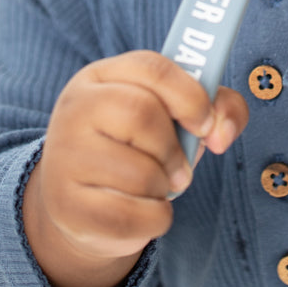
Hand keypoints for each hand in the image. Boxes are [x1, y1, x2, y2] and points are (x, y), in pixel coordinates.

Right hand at [22, 51, 247, 286]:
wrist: (80, 204)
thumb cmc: (137, 149)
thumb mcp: (171, 117)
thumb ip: (215, 107)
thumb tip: (222, 132)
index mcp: (101, 76)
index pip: (151, 68)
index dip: (190, 95)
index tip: (206, 124)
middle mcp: (75, 109)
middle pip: (142, 114)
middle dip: (174, 149)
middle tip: (180, 169)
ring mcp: (65, 158)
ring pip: (139, 172)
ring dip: (164, 187)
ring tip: (154, 187)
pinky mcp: (68, 207)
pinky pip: (131, 216)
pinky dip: (154, 218)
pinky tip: (141, 210)